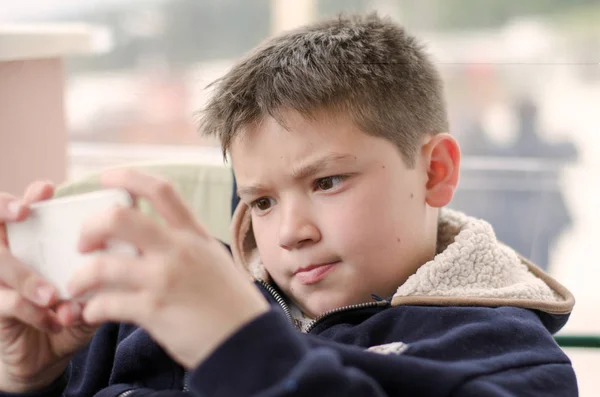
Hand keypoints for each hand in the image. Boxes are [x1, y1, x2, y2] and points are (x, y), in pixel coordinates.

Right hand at [0, 181, 96, 392]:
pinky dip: (32, 310)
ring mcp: (0, 279)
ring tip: (52, 295)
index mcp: (36, 243)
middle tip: (24, 212)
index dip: (31, 195)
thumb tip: (124, 256)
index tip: (47, 190)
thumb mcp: (92, 289)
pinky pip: (6, 301)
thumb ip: (105, 273)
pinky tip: (54, 320)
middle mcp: (12, 254)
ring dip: (26, 276)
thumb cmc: (73, 311)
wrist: (48, 355)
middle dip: (4, 210)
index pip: (26, 207)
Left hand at [68, 169, 268, 368]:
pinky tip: (94, 313)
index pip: (160, 189)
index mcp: (195, 235)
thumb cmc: (232, 303)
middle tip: (84, 244)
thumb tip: (155, 238)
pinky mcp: (155, 311)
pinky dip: (92, 309)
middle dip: (90, 227)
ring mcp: (165, 279)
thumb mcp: (215, 260)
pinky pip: (107, 304)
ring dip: (80, 277)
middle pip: (119, 218)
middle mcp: (179, 250)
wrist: (248, 341)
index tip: (105, 177)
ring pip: (102, 265)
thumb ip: (186, 245)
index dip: (127, 177)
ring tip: (76, 287)